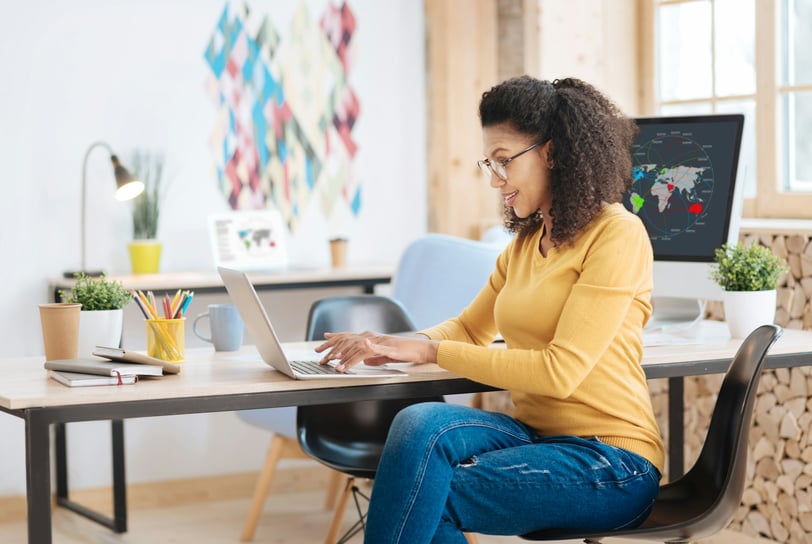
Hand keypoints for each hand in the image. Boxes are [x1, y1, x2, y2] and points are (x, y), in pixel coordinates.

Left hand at [315, 332, 439, 371]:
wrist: (421, 349)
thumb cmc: (405, 352)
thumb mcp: (385, 356)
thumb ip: (375, 357)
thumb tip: (365, 361)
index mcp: (372, 338)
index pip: (349, 337)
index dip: (335, 338)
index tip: (323, 341)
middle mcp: (373, 337)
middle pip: (350, 342)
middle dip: (334, 351)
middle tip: (322, 359)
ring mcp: (381, 342)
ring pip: (360, 348)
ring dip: (347, 358)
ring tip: (337, 366)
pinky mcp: (390, 348)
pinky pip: (377, 348)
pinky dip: (368, 348)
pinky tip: (362, 346)